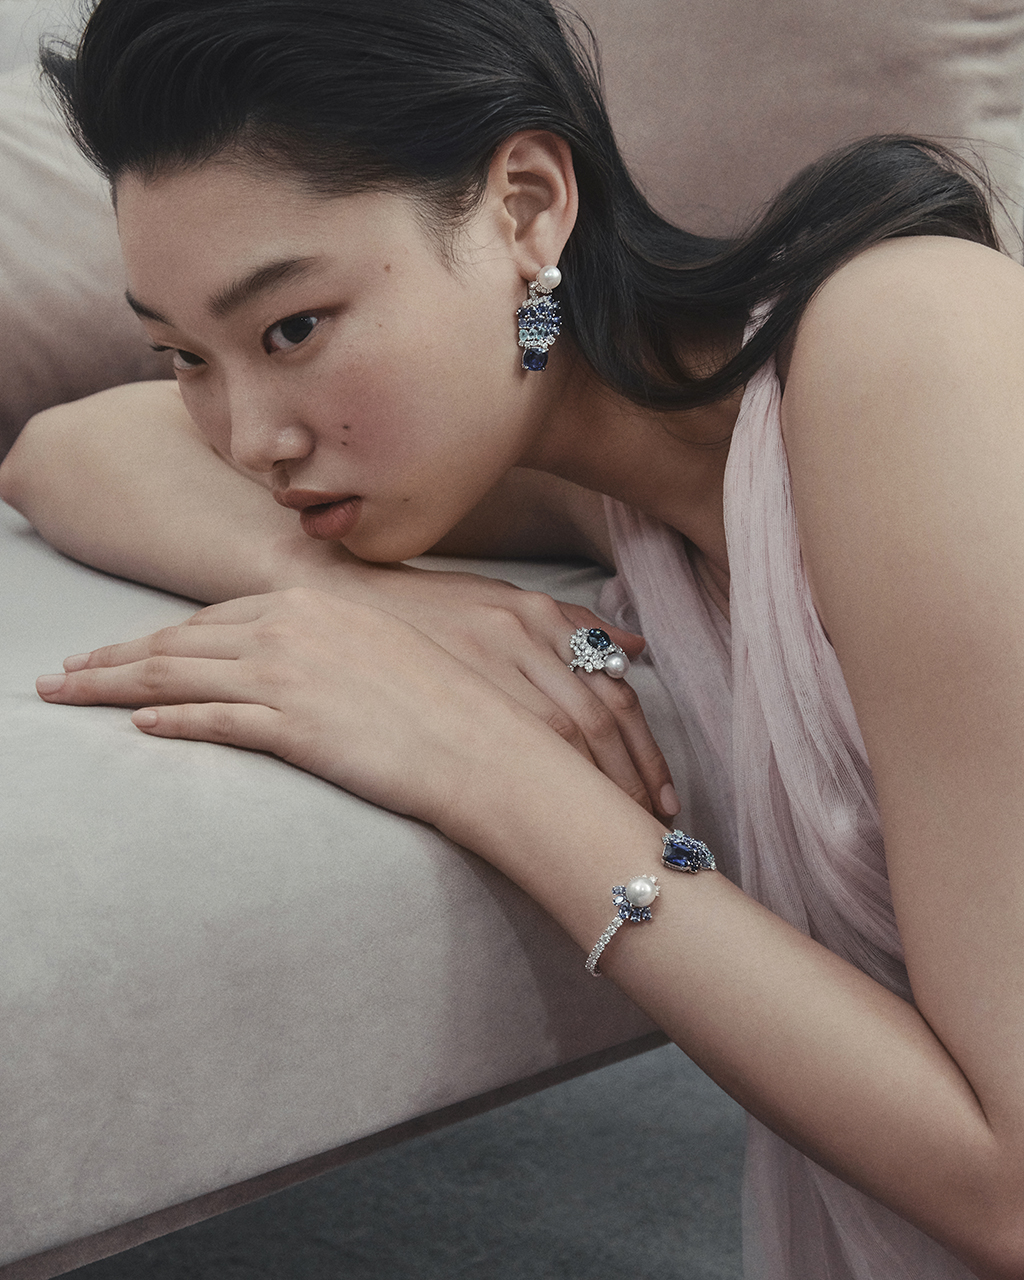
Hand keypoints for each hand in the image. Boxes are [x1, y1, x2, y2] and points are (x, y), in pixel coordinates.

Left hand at [35, 588, 558, 827]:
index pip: (212, 620)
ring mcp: (288, 677)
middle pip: (177, 643)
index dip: (157, 636)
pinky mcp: (291, 726)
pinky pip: (214, 721)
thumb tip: (294, 661)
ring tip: (68, 695)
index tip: (121, 649)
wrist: (485, 745)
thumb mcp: (385, 652)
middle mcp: (290, 631)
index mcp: (312, 606)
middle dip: (111, 658)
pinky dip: (170, 721)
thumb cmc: (448, 703)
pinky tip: (138, 728)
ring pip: (177, 677)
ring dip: (112, 686)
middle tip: (63, 672)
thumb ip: (330, 646)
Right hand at [336, 564, 679, 820]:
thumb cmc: (423, 608)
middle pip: (596, 720)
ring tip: (609, 836)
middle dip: (630, 782)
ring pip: (559, 735)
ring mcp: (478, 663)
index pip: (612, 693)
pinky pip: (504, 742)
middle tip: (650, 834)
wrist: (336, 604)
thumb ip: (569, 623)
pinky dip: (538, 785)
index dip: (646, 752)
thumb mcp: (498, 598)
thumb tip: (635, 650)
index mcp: (535, 614)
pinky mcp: (438, 686)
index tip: (663, 801)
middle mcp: (516, 634)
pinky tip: (550, 818)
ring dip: (594, 790)